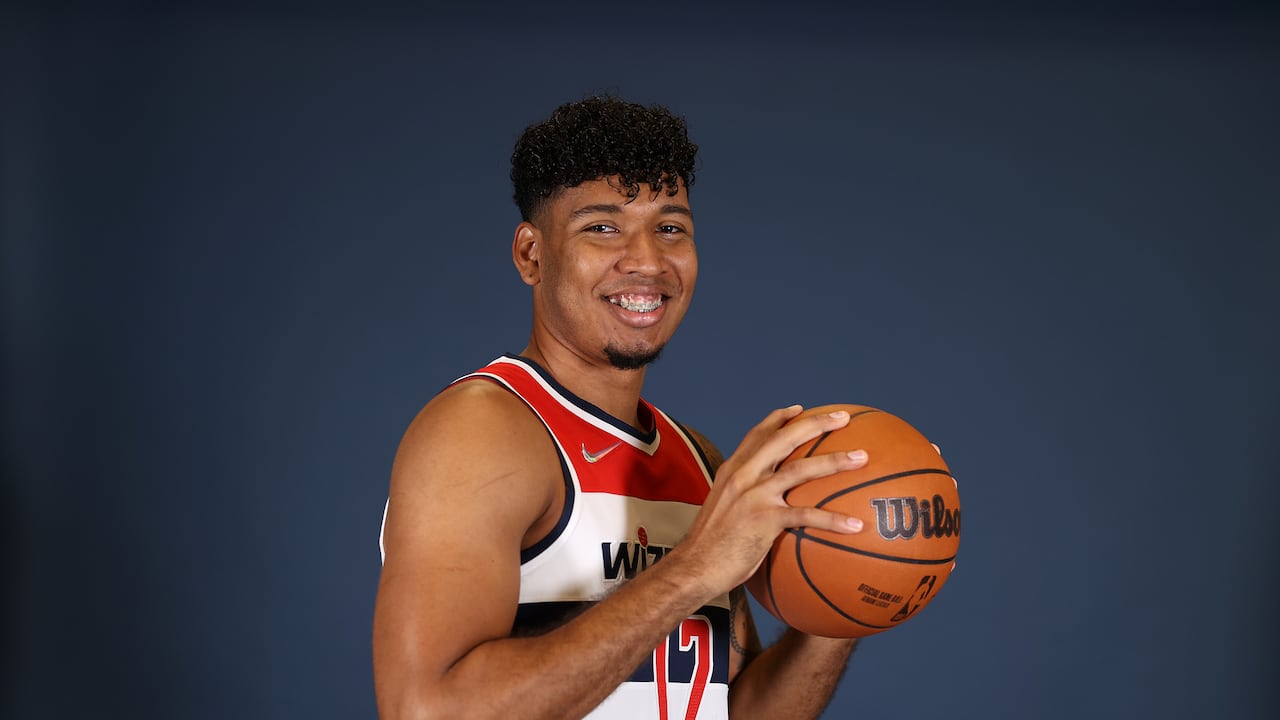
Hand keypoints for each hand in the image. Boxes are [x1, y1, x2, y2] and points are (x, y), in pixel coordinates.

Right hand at [674, 405, 868, 598]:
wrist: (694, 567)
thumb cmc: (712, 546)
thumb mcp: (723, 510)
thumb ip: (742, 498)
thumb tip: (768, 503)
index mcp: (733, 470)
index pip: (758, 434)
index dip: (779, 419)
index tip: (800, 408)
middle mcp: (743, 476)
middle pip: (785, 439)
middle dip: (816, 424)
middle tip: (843, 418)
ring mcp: (754, 496)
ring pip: (801, 469)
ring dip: (835, 461)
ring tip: (862, 458)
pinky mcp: (763, 520)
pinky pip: (806, 516)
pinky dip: (833, 520)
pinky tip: (856, 525)